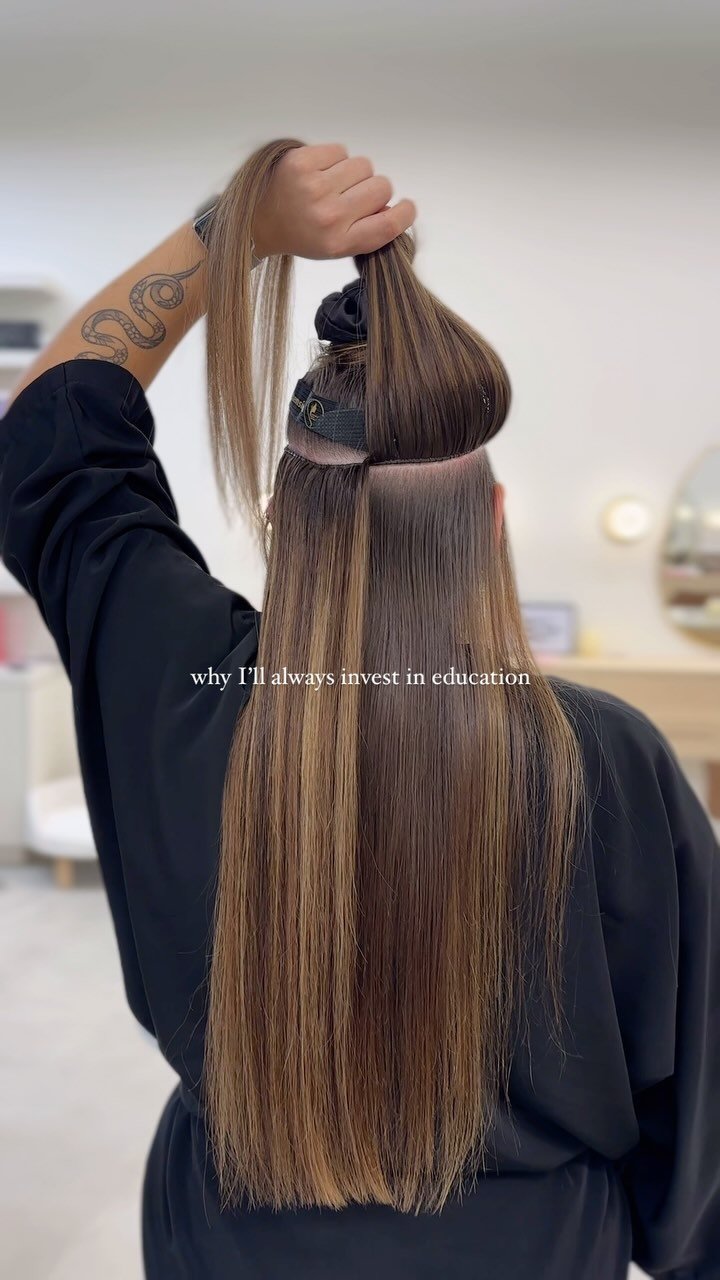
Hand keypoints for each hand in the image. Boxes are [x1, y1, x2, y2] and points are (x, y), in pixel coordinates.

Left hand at [252, 143, 415, 259]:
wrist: (259, 221)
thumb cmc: (302, 233)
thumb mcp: (335, 246)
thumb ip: (366, 230)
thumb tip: (390, 205)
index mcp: (339, 243)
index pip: (388, 225)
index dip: (404, 213)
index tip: (406, 207)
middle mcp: (328, 216)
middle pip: (381, 187)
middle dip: (374, 189)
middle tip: (353, 196)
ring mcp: (314, 187)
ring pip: (363, 165)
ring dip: (353, 172)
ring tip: (333, 184)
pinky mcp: (301, 163)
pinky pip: (340, 150)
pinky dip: (334, 158)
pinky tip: (320, 172)